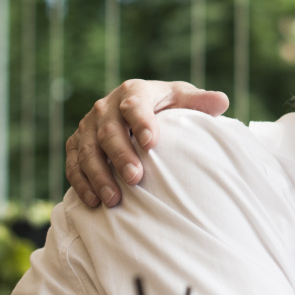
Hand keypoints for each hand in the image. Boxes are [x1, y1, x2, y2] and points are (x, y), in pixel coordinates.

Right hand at [65, 80, 227, 207]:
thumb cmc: (168, 107)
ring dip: (99, 175)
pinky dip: (81, 183)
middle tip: (135, 177)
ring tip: (114, 199)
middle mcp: (106, 106)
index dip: (142, 122)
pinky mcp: (78, 144)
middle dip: (121, 155)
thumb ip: (200, 102)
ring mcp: (88, 126)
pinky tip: (94, 202)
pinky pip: (74, 163)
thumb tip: (221, 102)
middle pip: (109, 130)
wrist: (138, 112)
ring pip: (88, 151)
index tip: (151, 143)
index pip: (135, 104)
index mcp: (134, 92)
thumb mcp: (184, 99)